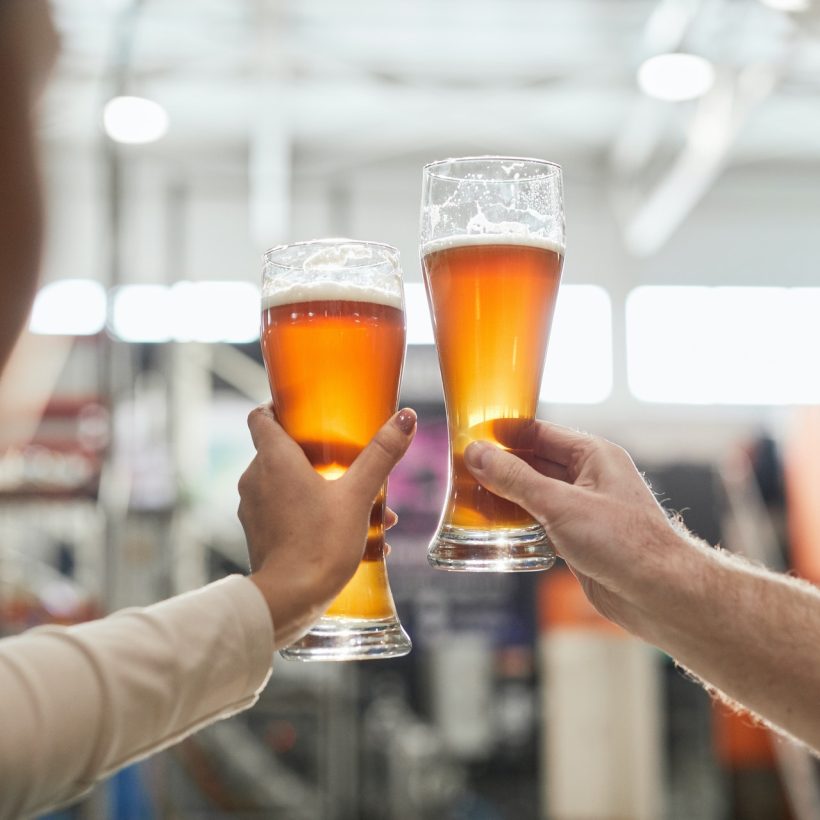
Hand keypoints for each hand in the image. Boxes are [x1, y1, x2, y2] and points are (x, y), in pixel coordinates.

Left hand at [238, 405, 415, 648]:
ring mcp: (253, 509)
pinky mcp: (259, 535)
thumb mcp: (358, 495)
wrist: (289, 600)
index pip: (261, 416)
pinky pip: (286, 513)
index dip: (279, 408)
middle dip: (317, 456)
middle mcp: (255, 479)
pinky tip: (351, 534)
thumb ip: (381, 455)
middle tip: (349, 462)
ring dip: (321, 489)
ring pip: (287, 485)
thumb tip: (406, 418)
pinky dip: (312, 514)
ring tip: (364, 507)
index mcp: (273, 459)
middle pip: (281, 451)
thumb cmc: (320, 543)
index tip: (304, 412)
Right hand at [464, 421, 696, 636]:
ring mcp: (585, 508)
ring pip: (536, 494)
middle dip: (501, 467)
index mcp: (594, 455)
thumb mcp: (560, 504)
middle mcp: (590, 477)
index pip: (540, 433)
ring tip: (469, 498)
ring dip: (507, 497)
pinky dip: (518, 523)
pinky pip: (541, 521)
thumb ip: (515, 479)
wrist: (659, 595)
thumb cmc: (624, 543)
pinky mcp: (580, 538)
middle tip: (461, 471)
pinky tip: (494, 528)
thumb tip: (478, 454)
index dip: (505, 435)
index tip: (471, 437)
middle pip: (535, 463)